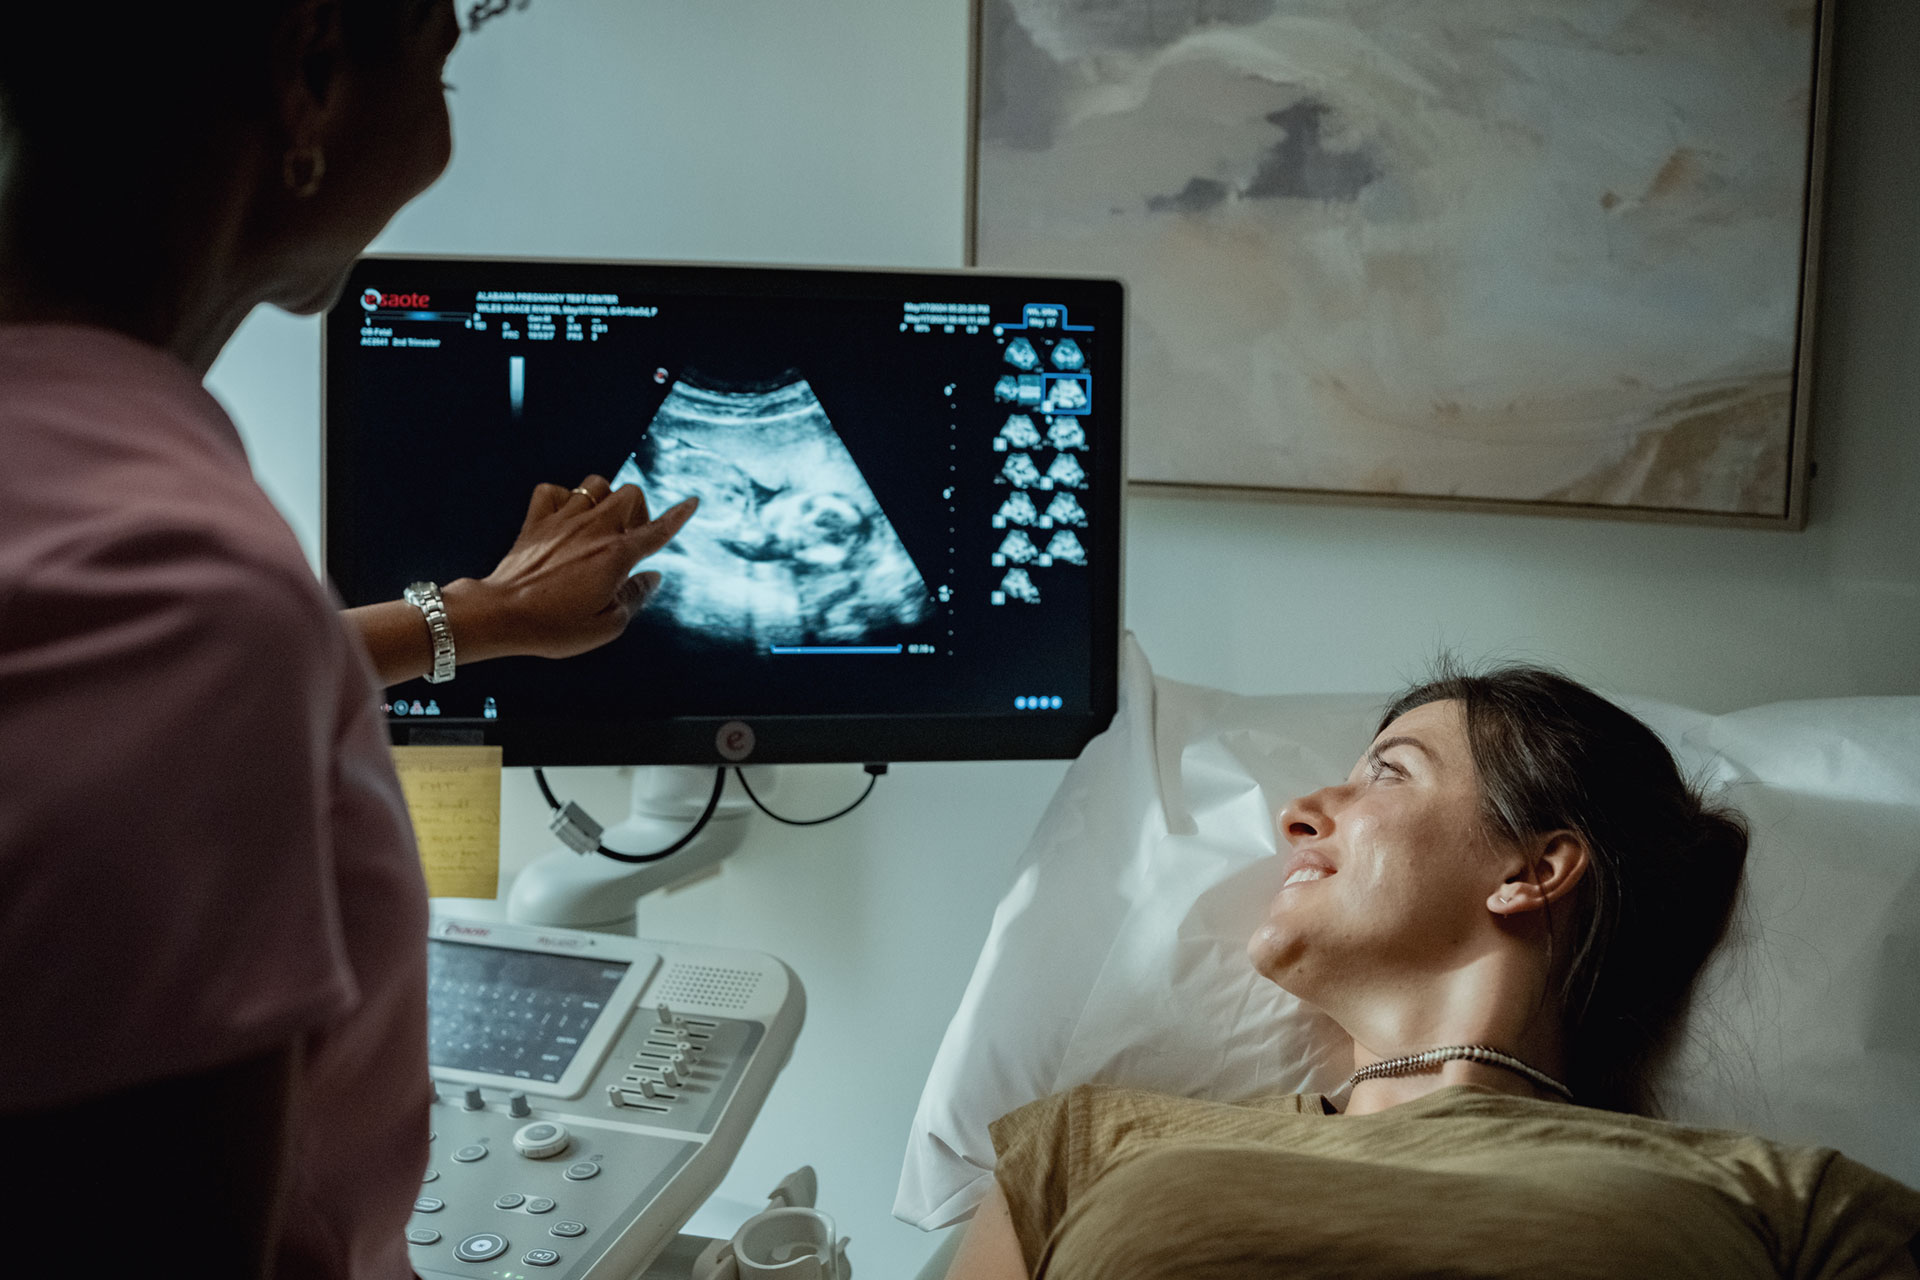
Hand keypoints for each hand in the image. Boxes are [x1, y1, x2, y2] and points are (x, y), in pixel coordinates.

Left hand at [443, 475, 696, 662]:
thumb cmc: (554, 626)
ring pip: (596, 483)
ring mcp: (562, 521)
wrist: (501, 615)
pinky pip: (552, 490)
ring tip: (599, 524)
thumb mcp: (607, 625)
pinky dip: (562, 498)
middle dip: (639, 510)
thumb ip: (636, 597)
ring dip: (604, 498)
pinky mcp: (535, 521)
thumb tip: (652, 577)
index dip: (679, 516)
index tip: (692, 502)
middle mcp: (593, 529)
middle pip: (630, 493)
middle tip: (629, 539)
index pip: (658, 530)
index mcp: (616, 556)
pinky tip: (564, 518)